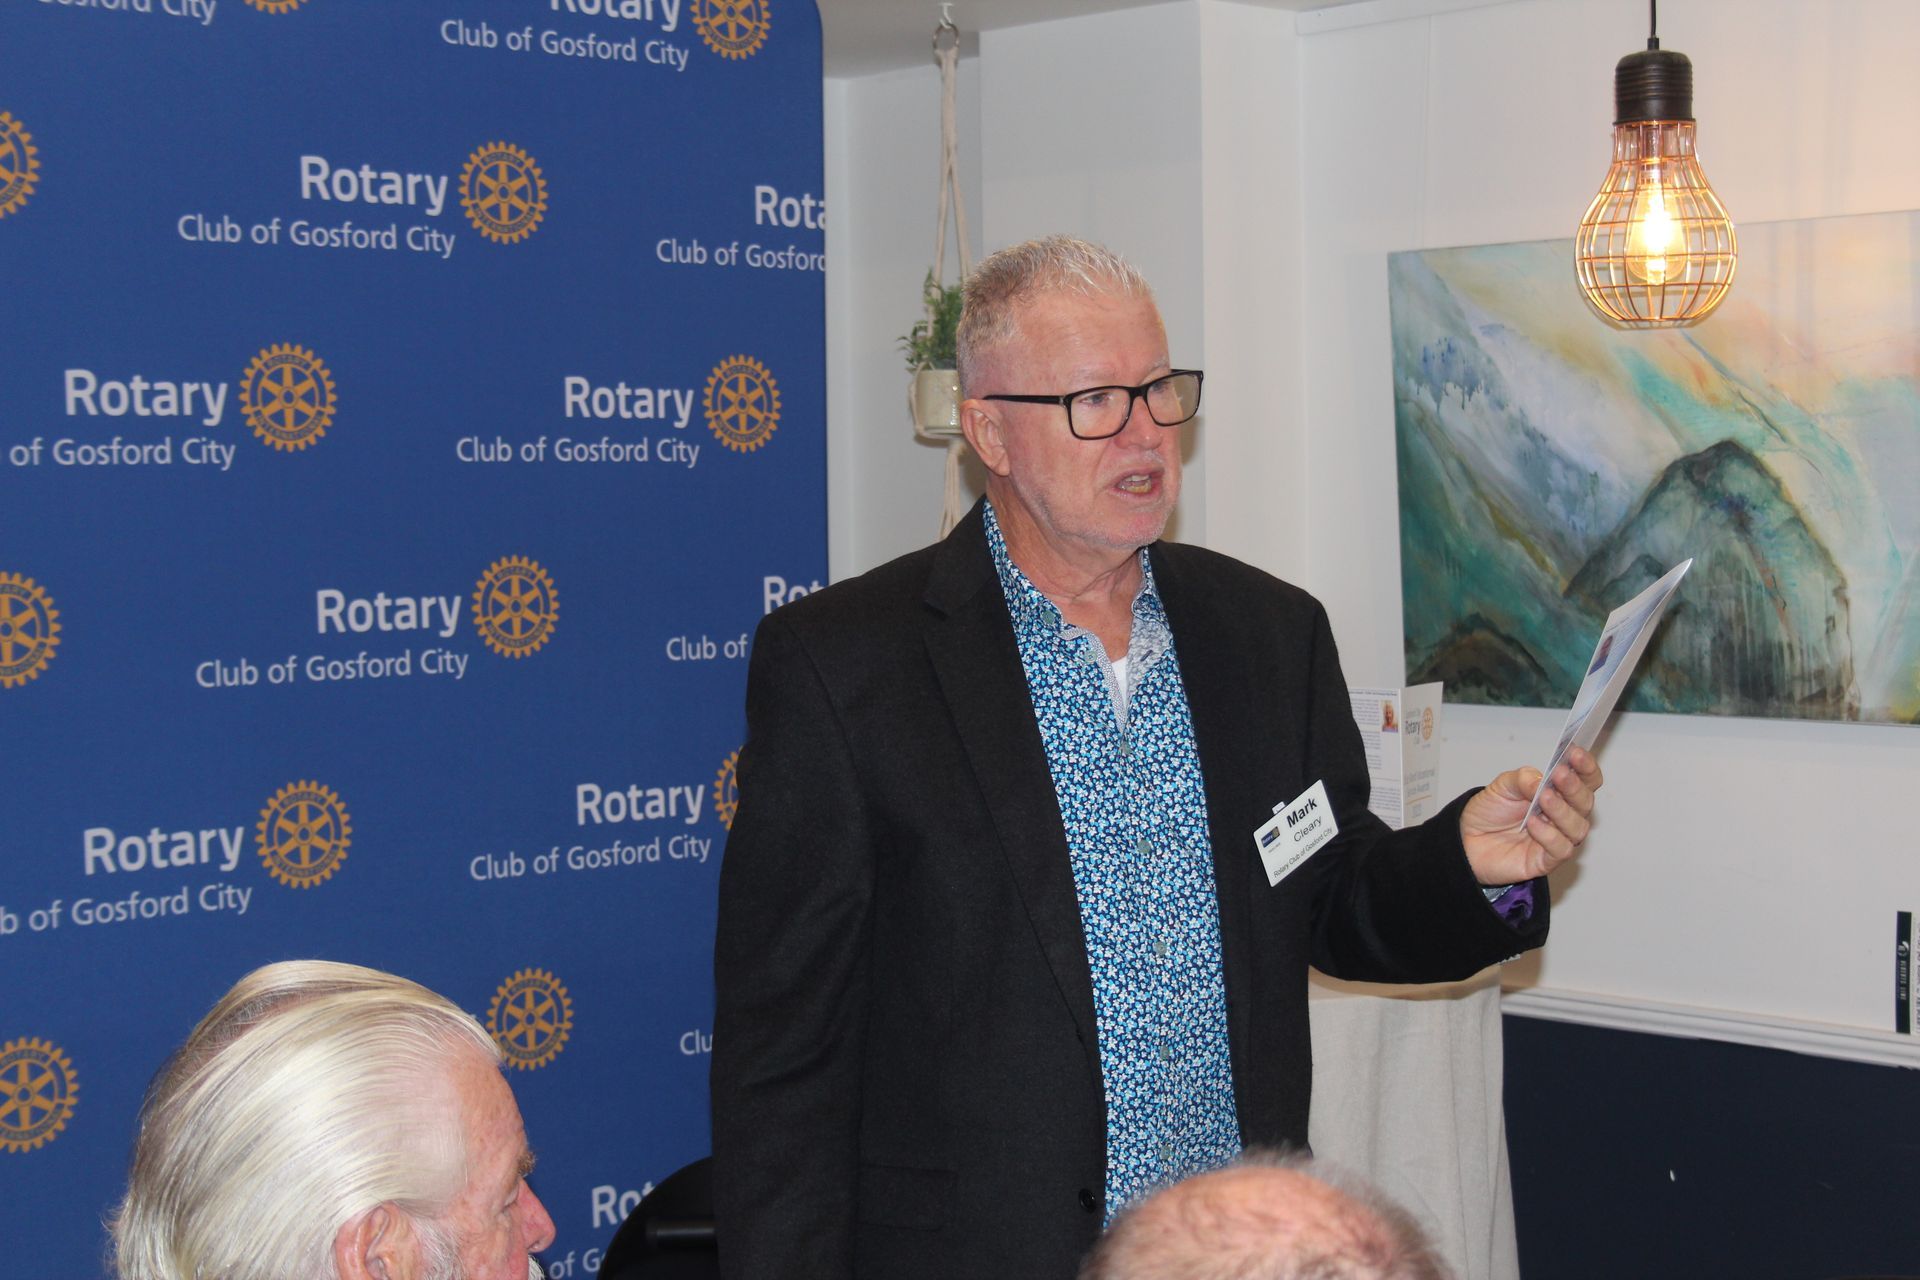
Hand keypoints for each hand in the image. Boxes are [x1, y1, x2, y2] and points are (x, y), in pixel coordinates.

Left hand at [1459, 746, 1603, 884]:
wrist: (1468, 839)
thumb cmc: (1492, 811)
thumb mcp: (1503, 786)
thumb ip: (1524, 779)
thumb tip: (1543, 781)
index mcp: (1560, 793)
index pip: (1586, 779)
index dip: (1586, 766)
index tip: (1575, 753)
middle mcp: (1564, 816)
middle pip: (1585, 802)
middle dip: (1574, 787)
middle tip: (1559, 774)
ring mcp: (1558, 838)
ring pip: (1578, 827)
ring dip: (1562, 810)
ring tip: (1544, 798)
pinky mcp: (1547, 860)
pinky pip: (1561, 849)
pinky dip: (1550, 835)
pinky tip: (1533, 823)